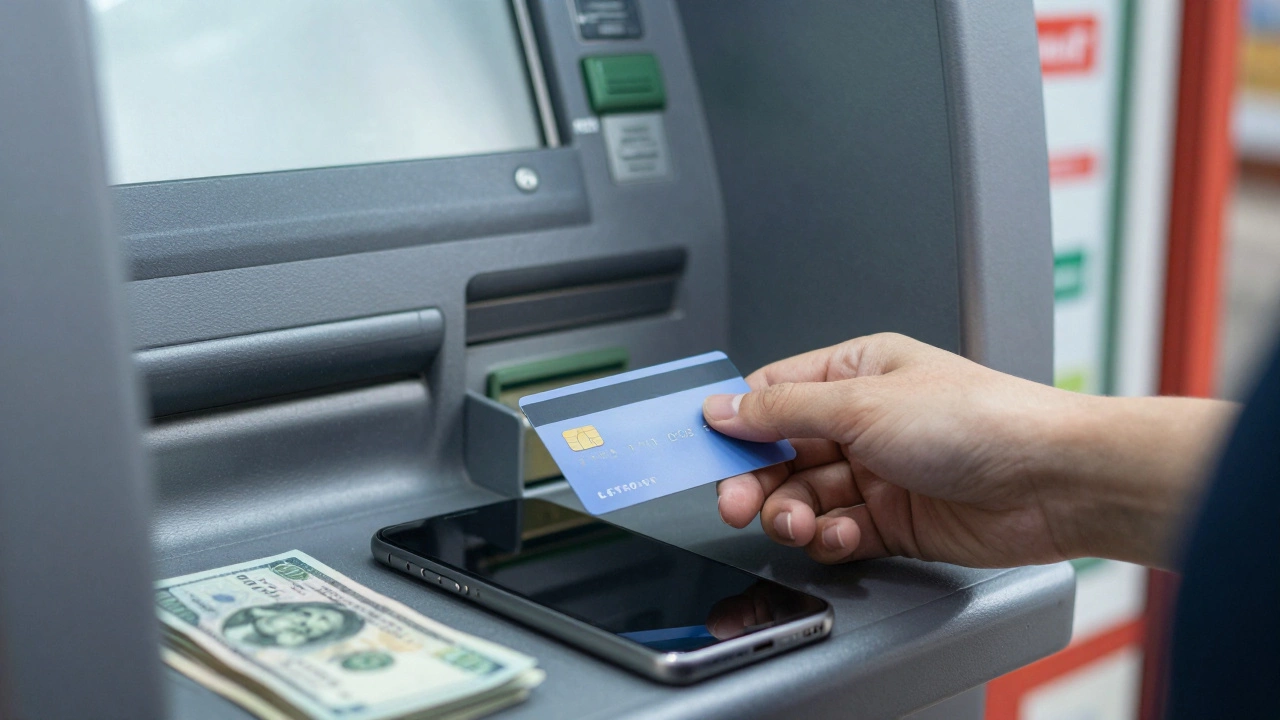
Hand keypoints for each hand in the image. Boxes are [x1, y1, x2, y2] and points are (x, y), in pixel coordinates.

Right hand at [703, 334, 1234, 568]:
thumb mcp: (863, 403)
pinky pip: (837, 531)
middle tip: (739, 501)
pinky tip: (843, 534)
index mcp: (856, 372)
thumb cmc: (982, 420)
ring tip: (800, 522)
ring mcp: (878, 471)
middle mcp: (864, 420)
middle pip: (781, 452)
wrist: (1051, 481)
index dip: (737, 424)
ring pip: (804, 496)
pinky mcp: (893, 520)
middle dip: (757, 479)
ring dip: (793, 513)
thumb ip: (783, 410)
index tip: (708, 451)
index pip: (773, 395)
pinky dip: (831, 538)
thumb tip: (724, 408)